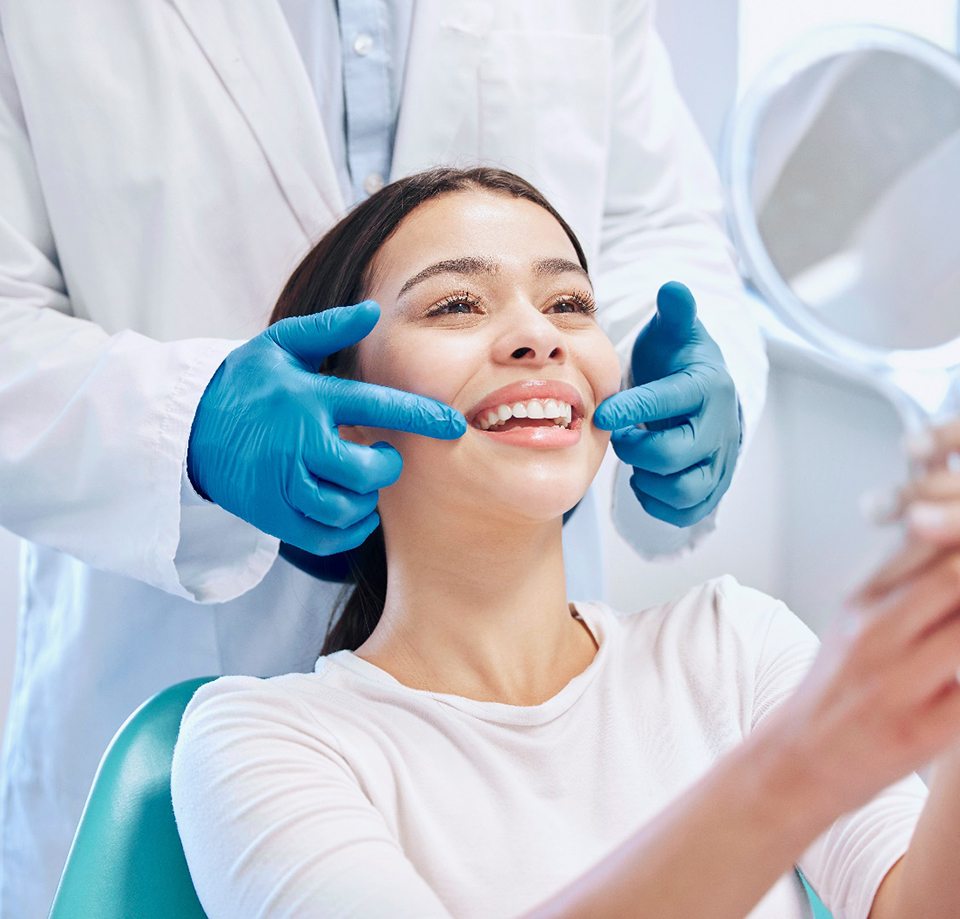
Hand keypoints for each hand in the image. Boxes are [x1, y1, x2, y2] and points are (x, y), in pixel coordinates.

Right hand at [187, 300, 465, 554]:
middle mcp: (296, 443)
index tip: (454, 426)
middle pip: (365, 470)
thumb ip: (328, 329)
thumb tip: (372, 311)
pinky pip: (323, 538)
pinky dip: (348, 531)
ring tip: (362, 482)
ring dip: (367, 500)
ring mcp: (281, 483)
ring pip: (345, 508)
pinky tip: (353, 512)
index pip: (376, 406)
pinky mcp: (271, 515)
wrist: (186, 427)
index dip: (421, 416)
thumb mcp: (279, 345)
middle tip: (383, 456)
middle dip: (387, 466)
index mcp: (307, 398)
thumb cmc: (244, 383)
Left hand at [593, 282, 740, 527]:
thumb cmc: (678, 361)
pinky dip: (659, 503)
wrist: (704, 393)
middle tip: (620, 435)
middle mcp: (719, 428)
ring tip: (635, 456)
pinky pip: (687, 511)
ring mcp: (718, 461)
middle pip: (675, 454)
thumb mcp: (674, 333)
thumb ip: (674, 313)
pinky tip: (644, 479)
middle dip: (636, 447)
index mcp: (707, 387)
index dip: (634, 409)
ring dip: (648, 478)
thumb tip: (672, 287)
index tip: (602, 413)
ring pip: (685, 489)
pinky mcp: (712, 487)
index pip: (671, 401)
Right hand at [768, 420, 959, 814]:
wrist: (798, 760)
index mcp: (862, 600)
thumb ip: (900, 584)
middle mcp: (876, 631)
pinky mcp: (922, 729)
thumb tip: (941, 541)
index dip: (956, 522)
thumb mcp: (854, 623)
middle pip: (954, 574)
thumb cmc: (834, 691)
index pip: (926, 540)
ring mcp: (898, 679)